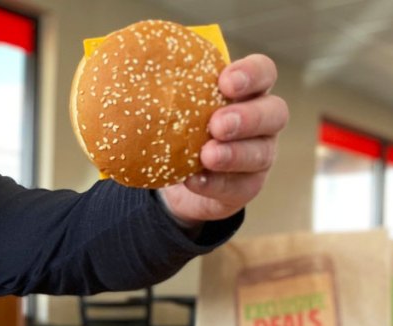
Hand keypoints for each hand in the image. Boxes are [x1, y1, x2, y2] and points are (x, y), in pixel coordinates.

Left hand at [160, 53, 288, 226]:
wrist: (179, 177)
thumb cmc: (180, 129)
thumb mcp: (172, 106)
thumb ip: (161, 91)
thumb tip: (118, 76)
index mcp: (246, 92)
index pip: (263, 73)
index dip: (251, 74)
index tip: (225, 81)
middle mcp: (261, 121)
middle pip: (274, 112)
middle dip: (247, 117)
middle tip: (217, 123)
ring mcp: (259, 154)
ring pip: (260, 153)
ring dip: (234, 154)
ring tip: (207, 155)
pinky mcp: (248, 185)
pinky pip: (239, 186)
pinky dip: (215, 183)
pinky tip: (194, 180)